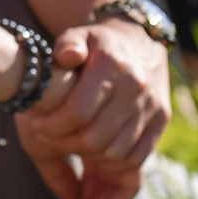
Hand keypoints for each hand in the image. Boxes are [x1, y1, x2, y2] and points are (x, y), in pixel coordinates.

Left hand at [14, 19, 169, 198]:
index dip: (53, 127)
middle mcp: (135, 89)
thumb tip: (64, 57)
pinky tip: (92, 155)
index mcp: (111, 67)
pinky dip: (112, 164)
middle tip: (48, 138)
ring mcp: (151, 108)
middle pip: (95, 138)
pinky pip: (136, 157)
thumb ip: (67, 44)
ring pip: (115, 153)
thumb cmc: (98, 43)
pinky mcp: (160, 121)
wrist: (141, 38)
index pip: (78, 113)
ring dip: (86, 156)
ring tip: (68, 144)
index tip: (36, 126)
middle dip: (64, 144)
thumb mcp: (78, 34)